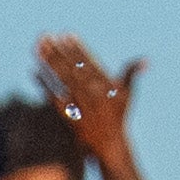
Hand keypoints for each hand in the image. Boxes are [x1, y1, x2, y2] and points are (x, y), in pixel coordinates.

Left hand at [29, 30, 144, 153]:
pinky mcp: (69, 115)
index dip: (76, 48)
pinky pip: (54, 96)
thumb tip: (146, 60)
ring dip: (49, 63)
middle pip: (72, 67)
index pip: (88, 62)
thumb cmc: (119, 118)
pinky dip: (44, 85)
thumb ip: (132, 74)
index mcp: (105, 85)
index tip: (66, 34)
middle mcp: (93, 93)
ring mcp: (80, 103)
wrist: (110, 145)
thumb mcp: (128, 95)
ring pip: (62, 79)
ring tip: (38, 48)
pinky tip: (34, 72)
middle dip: (58, 51)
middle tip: (45, 36)